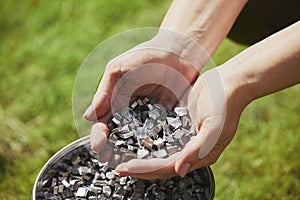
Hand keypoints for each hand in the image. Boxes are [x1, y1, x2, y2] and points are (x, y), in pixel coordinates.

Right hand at [83, 32, 204, 167]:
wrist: (178, 52)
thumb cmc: (145, 56)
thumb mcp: (119, 69)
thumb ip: (105, 92)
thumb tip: (89, 117)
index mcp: (114, 100)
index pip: (102, 122)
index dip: (98, 135)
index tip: (98, 146)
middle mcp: (129, 112)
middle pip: (118, 135)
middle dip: (112, 150)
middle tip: (110, 162)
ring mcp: (148, 117)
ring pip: (137, 140)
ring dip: (131, 153)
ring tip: (129, 165)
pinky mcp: (166, 119)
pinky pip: (159, 135)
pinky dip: (155, 146)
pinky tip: (154, 156)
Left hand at [114, 67, 250, 178]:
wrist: (228, 82)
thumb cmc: (225, 105)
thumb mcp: (213, 128)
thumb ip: (197, 151)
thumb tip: (179, 171)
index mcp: (199, 154)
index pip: (166, 167)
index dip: (144, 170)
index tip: (124, 169)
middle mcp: (189, 149)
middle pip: (160, 165)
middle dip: (138, 168)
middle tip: (116, 168)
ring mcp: (183, 138)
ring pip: (158, 153)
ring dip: (140, 156)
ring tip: (119, 157)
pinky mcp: (178, 126)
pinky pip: (160, 137)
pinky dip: (146, 141)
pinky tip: (131, 138)